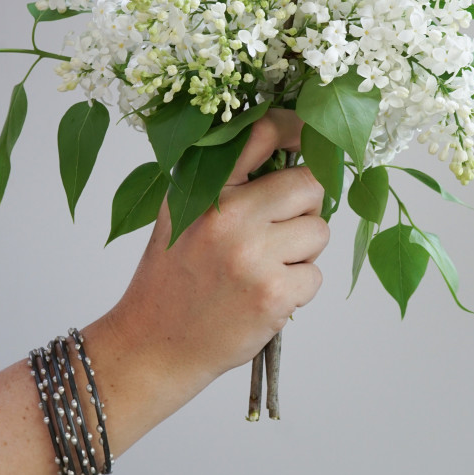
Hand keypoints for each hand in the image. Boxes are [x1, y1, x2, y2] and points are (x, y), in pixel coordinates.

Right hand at [107, 110, 328, 389]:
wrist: (154, 345)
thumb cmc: (173, 279)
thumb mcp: (182, 214)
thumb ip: (227, 181)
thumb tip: (289, 154)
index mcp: (205, 187)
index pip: (261, 132)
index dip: (298, 129)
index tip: (311, 139)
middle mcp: (228, 215)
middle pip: (310, 184)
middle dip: (308, 206)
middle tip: (281, 231)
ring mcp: (253, 255)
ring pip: (319, 231)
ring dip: (303, 252)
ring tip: (263, 270)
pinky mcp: (273, 294)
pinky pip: (315, 276)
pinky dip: (298, 289)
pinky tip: (263, 298)